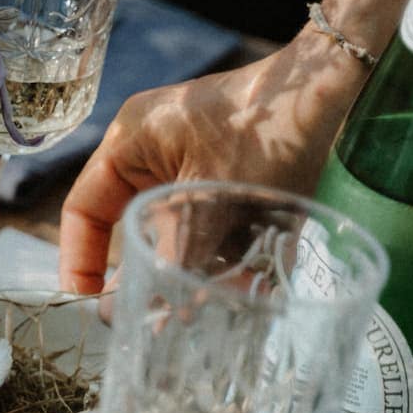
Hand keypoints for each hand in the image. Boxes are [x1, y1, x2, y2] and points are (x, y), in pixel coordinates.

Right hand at [58, 27, 369, 293]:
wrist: (331, 90)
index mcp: (132, 143)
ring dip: (201, 270)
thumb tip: (154, 322)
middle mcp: (156, 152)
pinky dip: (231, 256)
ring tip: (230, 299)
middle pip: (135, 227)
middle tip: (165, 315)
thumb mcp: (211, 203)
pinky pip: (215, 226)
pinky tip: (258, 283)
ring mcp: (195, 163)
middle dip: (158, 272)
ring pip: (180, 234)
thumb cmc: (265, 130)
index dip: (81, 260)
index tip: (89, 303)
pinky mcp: (232, 176)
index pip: (85, 209)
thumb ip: (178, 261)